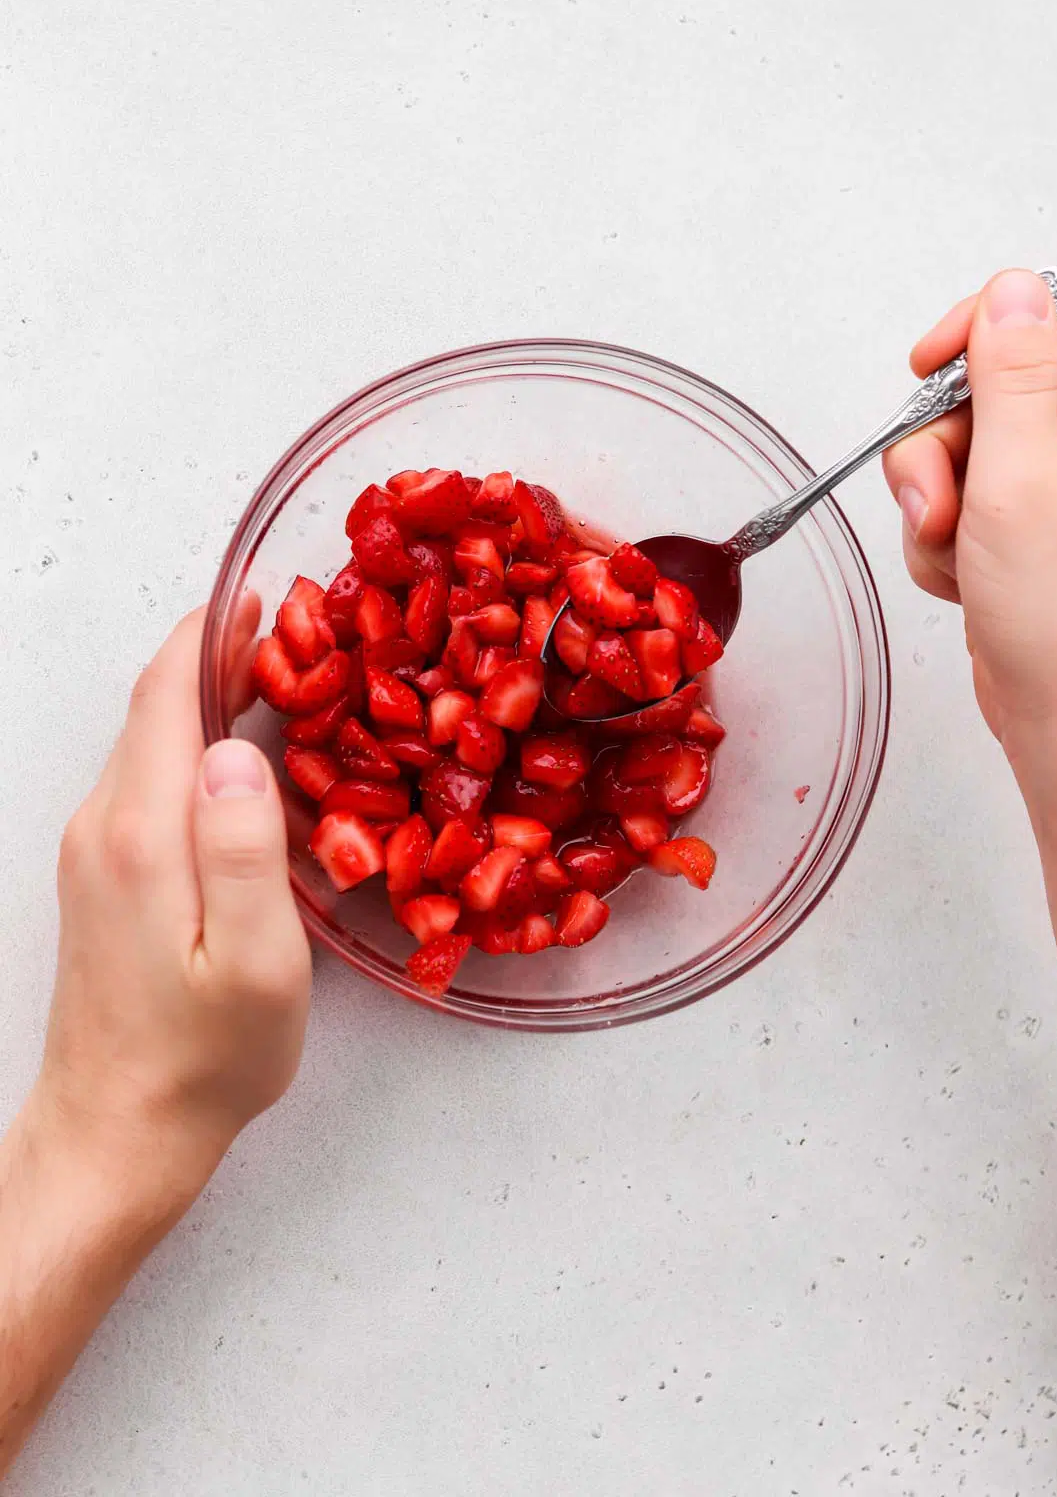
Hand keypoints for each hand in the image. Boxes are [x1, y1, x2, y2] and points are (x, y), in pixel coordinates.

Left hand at [38, 605, 311, 1208]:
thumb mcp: (257, 964)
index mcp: (142, 833)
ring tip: (275, 679)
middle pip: (154, 708)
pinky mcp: (100, 878)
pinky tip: (235, 760)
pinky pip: (145, 781)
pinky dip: (190, 745)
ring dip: (204, 698)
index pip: (167, 696)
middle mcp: (103, 827)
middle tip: (289, 629)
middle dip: (216, 654)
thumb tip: (237, 750)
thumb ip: (246, 850)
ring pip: (149, 742)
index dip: (213, 634)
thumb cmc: (201, 1061)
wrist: (115, 1134)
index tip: (261, 596)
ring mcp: (92, 852)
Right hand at [882, 268, 1056, 810]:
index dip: (979, 333)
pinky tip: (966, 579)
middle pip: (986, 389)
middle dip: (942, 447)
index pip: (1042, 322)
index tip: (932, 366)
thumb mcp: (1023, 486)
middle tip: (943, 503)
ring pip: (961, 450)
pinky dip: (944, 540)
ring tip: (960, 556)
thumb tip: (1013, 296)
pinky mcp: (1027, 528)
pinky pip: (959, 501)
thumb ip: (1013, 381)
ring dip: (937, 505)